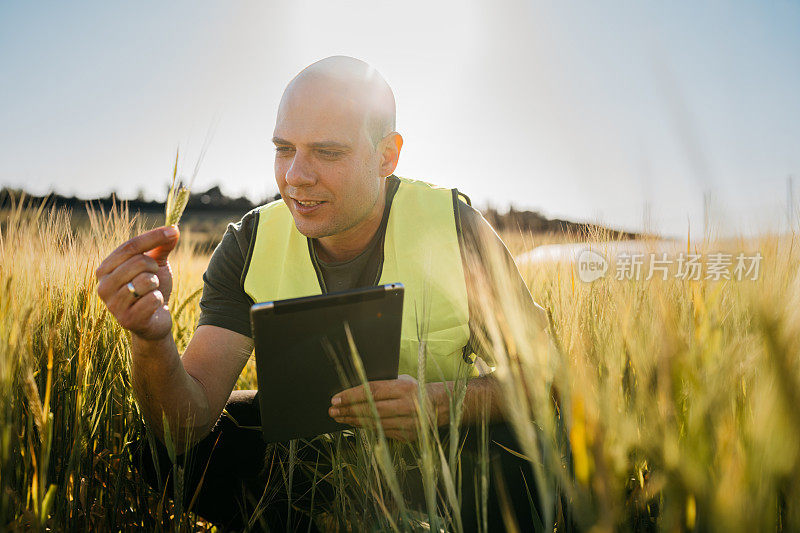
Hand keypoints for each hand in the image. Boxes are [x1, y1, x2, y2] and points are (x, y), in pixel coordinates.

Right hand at [95, 226, 179, 340]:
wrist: (155, 321)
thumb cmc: (152, 289)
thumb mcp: (156, 265)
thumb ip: (162, 247)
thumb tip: (175, 228)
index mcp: (105, 269)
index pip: (130, 246)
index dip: (153, 236)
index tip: (173, 231)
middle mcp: (103, 286)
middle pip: (138, 262)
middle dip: (154, 268)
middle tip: (153, 278)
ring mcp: (113, 305)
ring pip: (146, 281)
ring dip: (156, 286)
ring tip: (151, 293)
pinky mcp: (127, 320)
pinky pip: (153, 299)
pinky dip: (159, 300)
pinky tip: (152, 307)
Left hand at [329, 375, 446, 441]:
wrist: (442, 406)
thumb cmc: (417, 390)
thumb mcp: (403, 380)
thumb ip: (384, 386)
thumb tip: (355, 391)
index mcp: (405, 388)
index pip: (373, 391)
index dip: (352, 396)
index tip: (336, 398)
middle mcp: (407, 406)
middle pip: (371, 409)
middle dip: (349, 410)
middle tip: (333, 411)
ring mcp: (408, 423)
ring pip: (374, 423)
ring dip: (354, 421)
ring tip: (339, 418)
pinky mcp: (407, 436)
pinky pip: (381, 432)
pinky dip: (366, 427)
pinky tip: (354, 424)